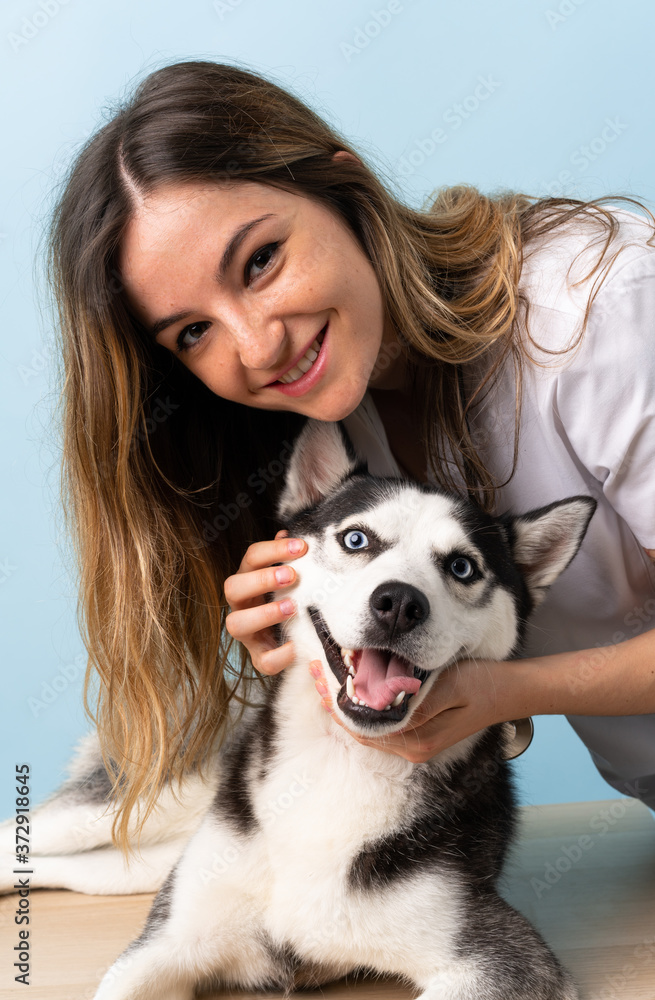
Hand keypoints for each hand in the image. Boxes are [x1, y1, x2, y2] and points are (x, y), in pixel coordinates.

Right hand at [224, 529, 306, 673]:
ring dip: (264, 614)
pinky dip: (279, 655)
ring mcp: (248, 633)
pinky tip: (295, 646)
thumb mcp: (287, 577)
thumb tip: (288, 533)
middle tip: (291, 575)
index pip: (252, 557)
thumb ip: (285, 558)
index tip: (302, 547)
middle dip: (261, 580)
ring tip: (291, 607)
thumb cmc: (286, 597)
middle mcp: (241, 605)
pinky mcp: (260, 657)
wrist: (288, 637)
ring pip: (236, 624)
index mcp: (248, 579)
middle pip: (232, 587)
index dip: (274, 550)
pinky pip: (262, 661)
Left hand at [309, 656, 511, 762]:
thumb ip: (414, 697)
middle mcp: (412, 749)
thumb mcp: (450, 685)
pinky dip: (364, 706)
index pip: (362, 725)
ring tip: (325, 673)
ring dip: (346, 703)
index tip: (320, 674)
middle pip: (359, 729)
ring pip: (367, 727)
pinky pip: (382, 724)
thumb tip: (377, 700)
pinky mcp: (420, 735)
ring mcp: (415, 744)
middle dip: (334, 701)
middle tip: (313, 668)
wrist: (511, 692)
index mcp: (417, 740)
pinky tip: (354, 684)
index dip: (336, 702)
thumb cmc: (484, 683)